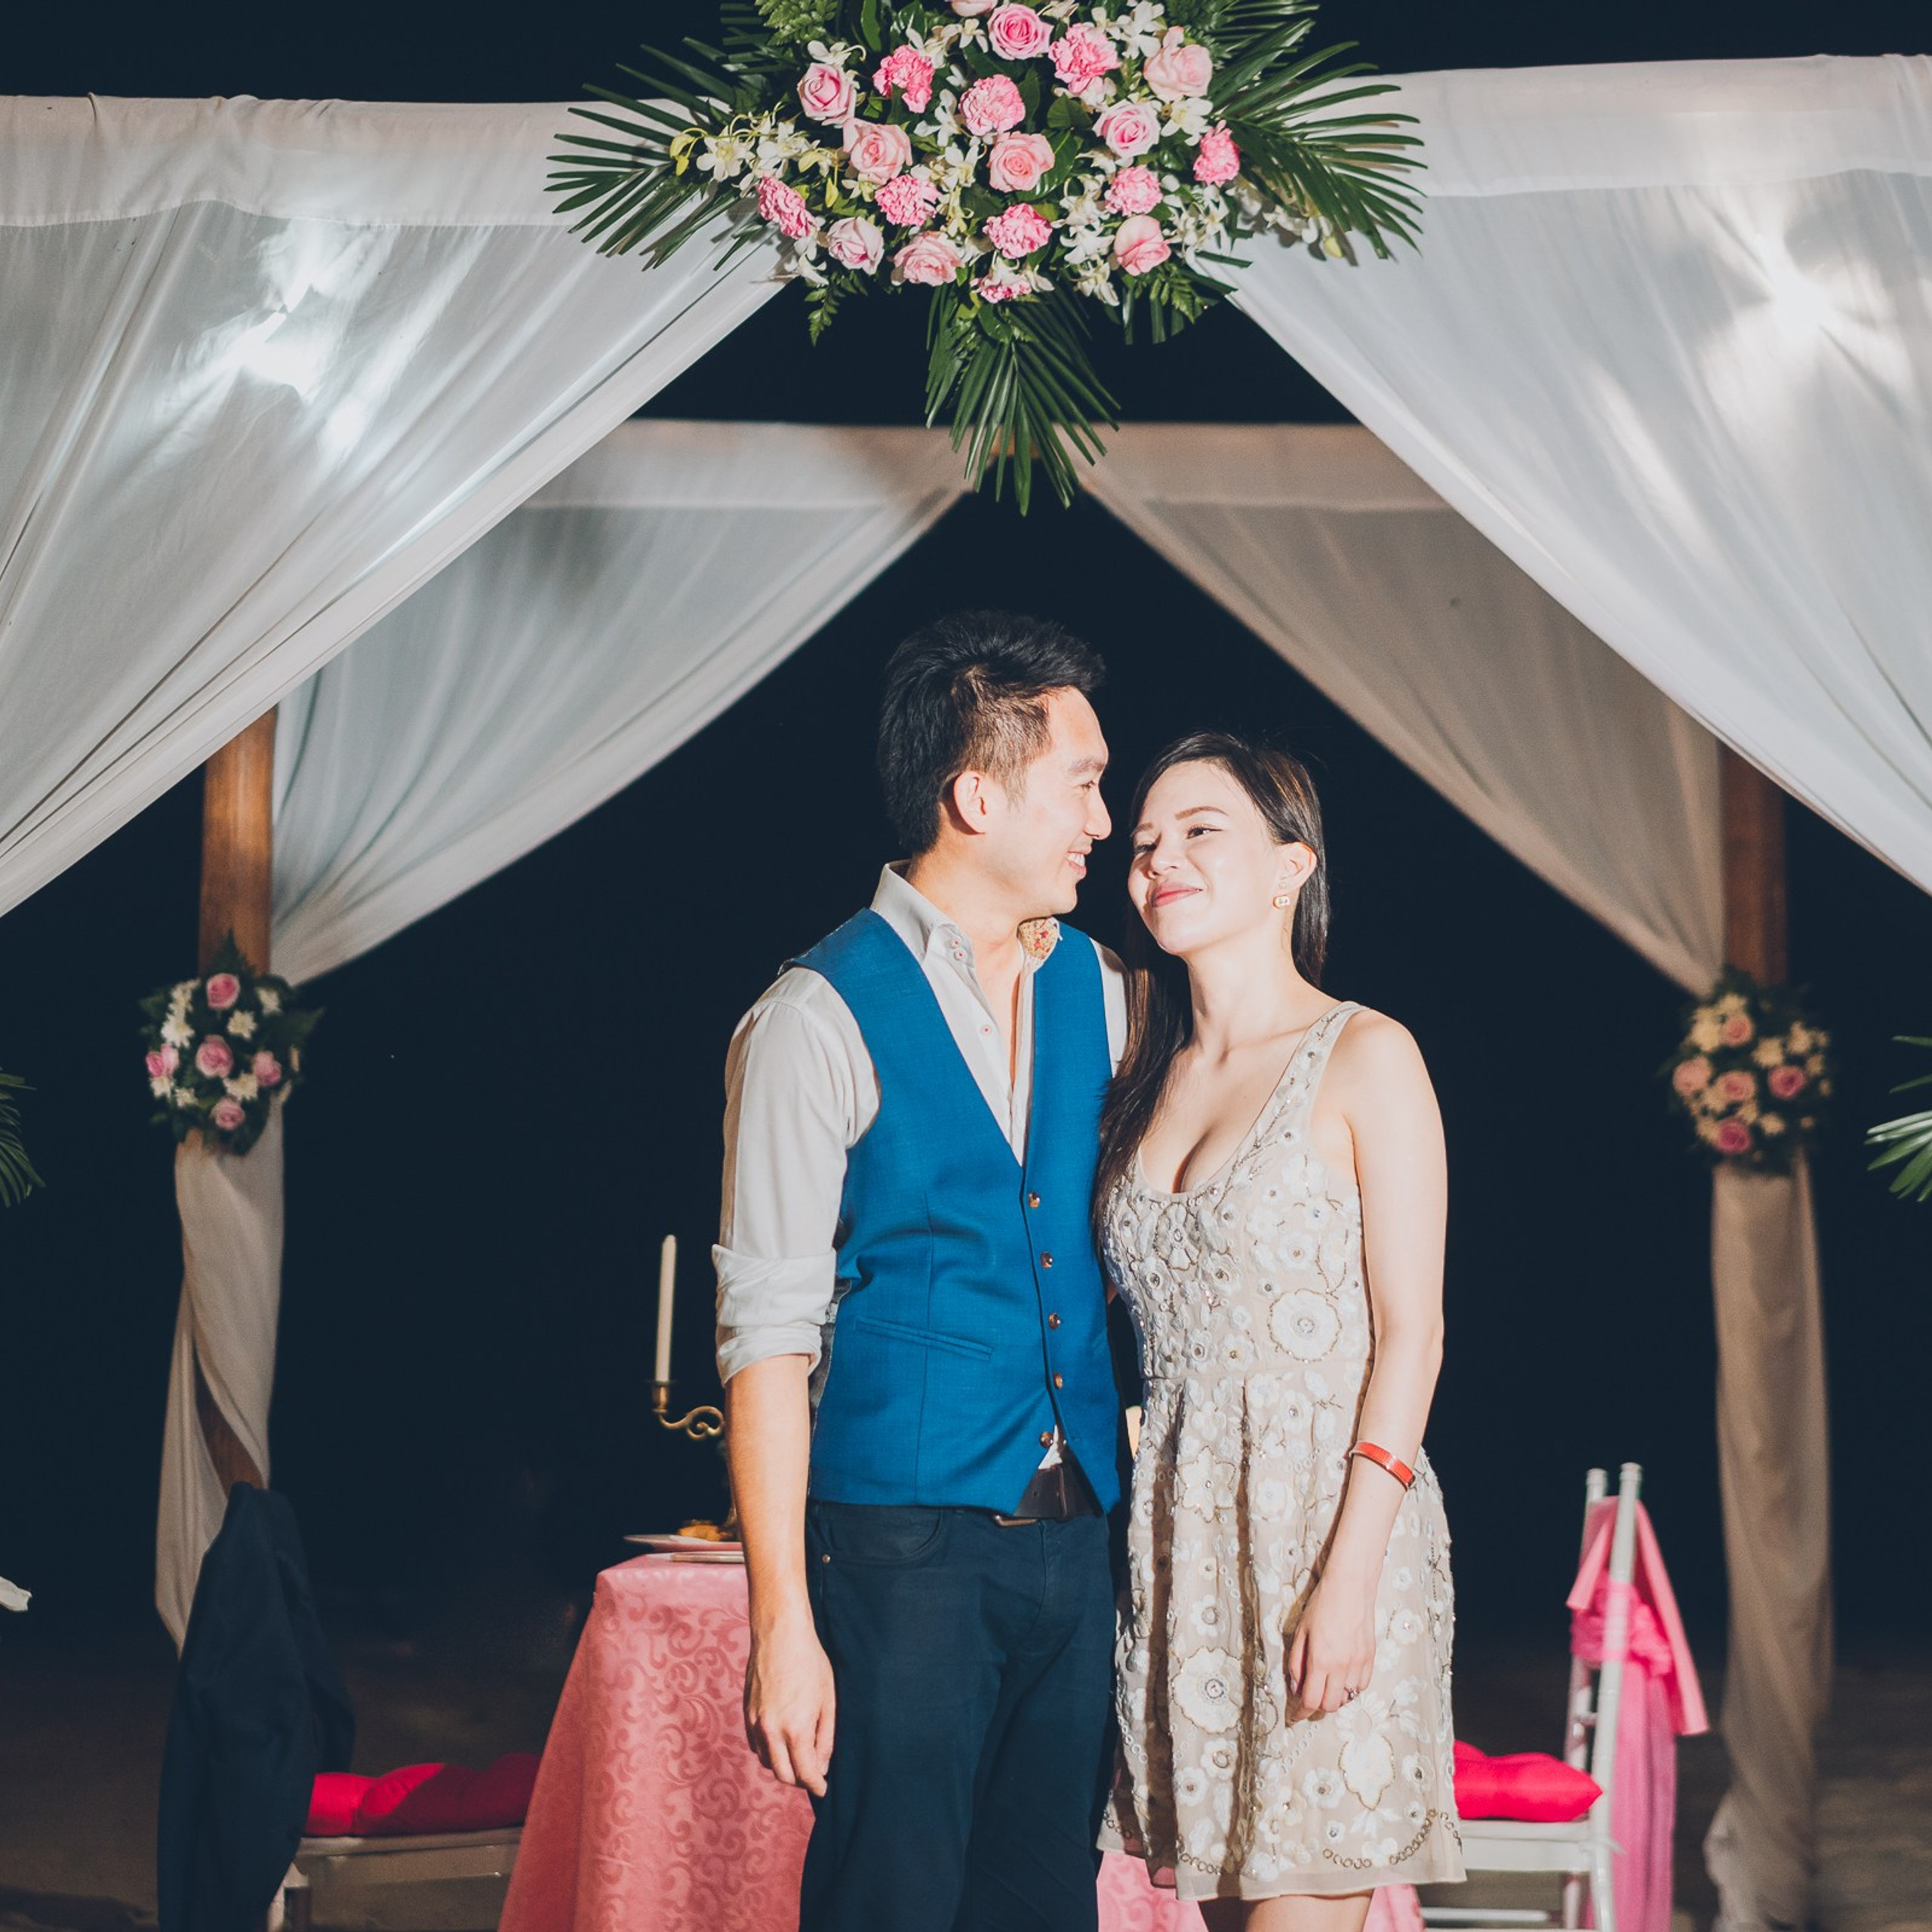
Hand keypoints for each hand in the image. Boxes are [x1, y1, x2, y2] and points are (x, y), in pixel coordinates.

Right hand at [744, 1611, 836, 1795]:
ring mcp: (755, 1723)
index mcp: (796, 1729)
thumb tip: (821, 1766)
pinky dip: (769, 1750)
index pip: (805, 1774)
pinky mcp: (747, 1714)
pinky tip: (782, 1739)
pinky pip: (756, 1745)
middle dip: (799, 1780)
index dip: (817, 1785)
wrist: (780, 1634)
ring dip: (783, 1766)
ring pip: (767, 1762)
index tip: (823, 1789)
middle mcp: (771, 1731)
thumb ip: (826, 1738)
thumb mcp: (828, 1701)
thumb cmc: (810, 1663)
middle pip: (783, 1775)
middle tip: (813, 1775)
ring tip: (799, 1756)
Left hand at [1287, 1573, 1377, 1716]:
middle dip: (1317, 1706)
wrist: (1350, 1587)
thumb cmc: (1321, 1604)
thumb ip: (1296, 1662)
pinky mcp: (1370, 1658)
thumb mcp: (1301, 1631)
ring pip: (1347, 1698)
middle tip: (1309, 1696)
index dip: (1301, 1713)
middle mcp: (1341, 1666)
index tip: (1294, 1717)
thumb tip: (1296, 1687)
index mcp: (1320, 1660)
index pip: (1311, 1700)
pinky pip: (1362, 1686)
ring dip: (1334, 1697)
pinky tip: (1342, 1677)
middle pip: (1330, 1705)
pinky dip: (1351, 1688)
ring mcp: (1359, 1663)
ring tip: (1326, 1685)